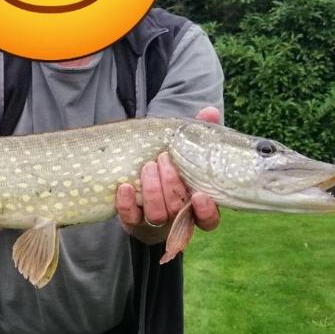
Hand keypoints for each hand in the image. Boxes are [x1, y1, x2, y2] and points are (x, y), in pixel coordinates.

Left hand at [115, 107, 221, 250]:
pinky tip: (125, 186)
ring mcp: (154, 221)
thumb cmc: (173, 167)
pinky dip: (126, 203)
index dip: (206, 211)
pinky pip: (129, 218)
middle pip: (178, 211)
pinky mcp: (132, 221)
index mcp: (197, 205)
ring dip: (152, 191)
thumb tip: (210, 112)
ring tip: (147, 166)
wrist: (141, 183)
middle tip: (163, 160)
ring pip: (156, 215)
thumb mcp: (187, 151)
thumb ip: (200, 134)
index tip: (199, 195)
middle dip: (171, 186)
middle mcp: (177, 218)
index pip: (208, 220)